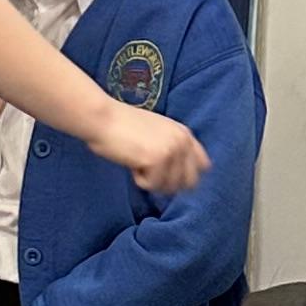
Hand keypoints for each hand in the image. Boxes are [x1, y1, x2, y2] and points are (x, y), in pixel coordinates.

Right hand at [89, 98, 208, 196]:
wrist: (102, 118)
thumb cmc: (121, 126)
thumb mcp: (157, 132)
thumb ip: (172, 147)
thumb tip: (180, 179)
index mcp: (184, 133)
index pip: (203, 166)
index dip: (186, 175)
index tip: (168, 175)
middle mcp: (183, 141)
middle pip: (190, 183)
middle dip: (170, 183)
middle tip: (150, 173)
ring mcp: (172, 150)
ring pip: (169, 187)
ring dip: (151, 180)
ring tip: (138, 161)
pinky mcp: (158, 159)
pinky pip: (152, 186)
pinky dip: (139, 179)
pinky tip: (131, 161)